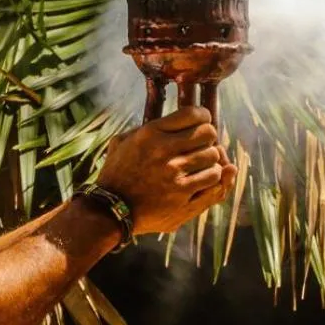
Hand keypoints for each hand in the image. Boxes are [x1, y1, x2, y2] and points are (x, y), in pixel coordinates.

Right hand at [95, 106, 238, 234]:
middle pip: (208, 134)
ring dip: (210, 161)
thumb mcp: (123, 141)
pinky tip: (205, 179)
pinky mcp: (183, 200)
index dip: (203, 117)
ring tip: (201, 165)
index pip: (194, 114)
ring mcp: (175, 177)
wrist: (109, 211)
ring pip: (214, 158)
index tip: (202, 123)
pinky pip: (214, 181)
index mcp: (150, 133)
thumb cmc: (117, 174)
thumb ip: (148, 127)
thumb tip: (179, 120)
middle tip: (201, 146)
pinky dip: (214, 179)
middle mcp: (164, 152)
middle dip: (208, 139)